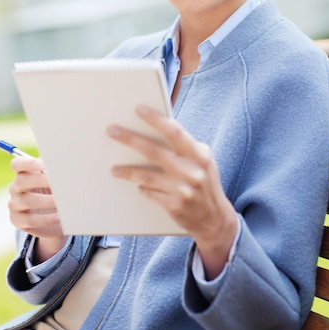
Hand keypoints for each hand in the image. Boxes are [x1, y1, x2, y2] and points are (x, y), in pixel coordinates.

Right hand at [9, 155, 66, 261]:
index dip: (29, 163)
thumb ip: (55, 168)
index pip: (18, 164)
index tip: (43, 164)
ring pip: (26, 201)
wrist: (53, 217)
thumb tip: (66, 159)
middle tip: (58, 183)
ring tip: (63, 202)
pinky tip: (59, 217)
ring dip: (46, 201)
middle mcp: (16, 187)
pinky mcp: (18, 220)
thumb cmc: (54, 192)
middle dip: (40, 181)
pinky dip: (46, 219)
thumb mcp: (54, 179)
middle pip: (21, 180)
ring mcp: (15, 204)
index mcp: (23, 173)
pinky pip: (30, 220)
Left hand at [107, 105, 238, 278]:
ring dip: (128, 171)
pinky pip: (150, 193)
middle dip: (130, 139)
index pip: (174, 132)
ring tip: (114, 168)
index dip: (156, 120)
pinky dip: (142, 189)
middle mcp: (191, 171)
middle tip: (112, 131)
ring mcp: (183, 189)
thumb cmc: (206, 184)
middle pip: (154, 151)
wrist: (216, 220)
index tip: (138, 109)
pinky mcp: (174, 206)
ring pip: (147, 175)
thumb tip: (161, 128)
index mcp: (199, 155)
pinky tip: (137, 186)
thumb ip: (187, 147)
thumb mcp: (204, 162)